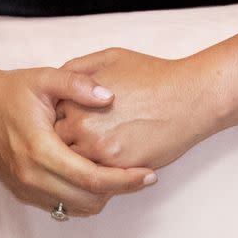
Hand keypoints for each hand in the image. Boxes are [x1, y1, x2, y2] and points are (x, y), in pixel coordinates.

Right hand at [0, 64, 159, 216]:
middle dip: (120, 191)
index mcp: (41, 150)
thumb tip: (109, 96)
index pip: (93, 178)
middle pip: (88, 200)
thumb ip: (78, 84)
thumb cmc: (11, 90)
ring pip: (75, 209)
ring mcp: (26, 188)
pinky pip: (60, 207)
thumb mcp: (44, 78)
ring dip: (102, 197)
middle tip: (144, 175)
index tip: (150, 174)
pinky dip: (82, 198)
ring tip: (122, 174)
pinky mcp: (22, 192)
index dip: (125, 179)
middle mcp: (32, 177)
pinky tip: (96, 176)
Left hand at [53, 47, 215, 170]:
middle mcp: (82, 128)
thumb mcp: (110, 58)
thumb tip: (59, 82)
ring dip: (75, 162)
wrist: (188, 97)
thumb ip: (78, 69)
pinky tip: (103, 163)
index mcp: (77, 101)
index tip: (64, 119)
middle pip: (56, 145)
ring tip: (88, 154)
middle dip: (61, 144)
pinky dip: (95, 174)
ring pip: (73, 166)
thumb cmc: (151, 75)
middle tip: (74, 140)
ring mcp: (99, 152)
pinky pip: (95, 179)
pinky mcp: (118, 170)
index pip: (49, 119)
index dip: (56, 119)